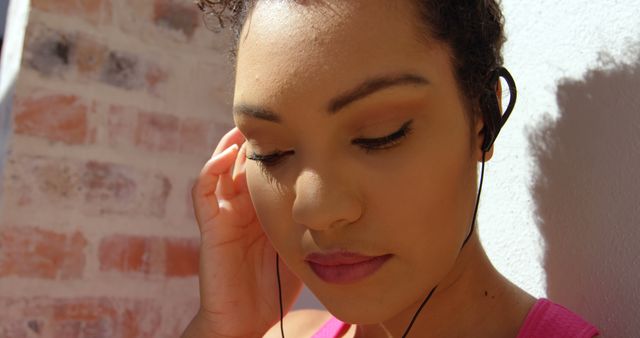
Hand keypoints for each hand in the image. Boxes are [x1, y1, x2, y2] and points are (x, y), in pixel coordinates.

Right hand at [183, 127, 302, 337]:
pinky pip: (203, 193)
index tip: (297, 124)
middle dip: (256, 139)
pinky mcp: (210, 228)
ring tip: (246, 125)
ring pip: (221, 168)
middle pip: (244, 163)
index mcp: (264, 209)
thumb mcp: (301, 244)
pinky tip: (226, 155)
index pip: (268, 169)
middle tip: (273, 113)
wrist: (248, 320)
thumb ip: (310, 221)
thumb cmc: (277, 287)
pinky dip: (210, 170)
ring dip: (230, 145)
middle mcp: (243, 207)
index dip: (278, 147)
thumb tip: (340, 201)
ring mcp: (225, 215)